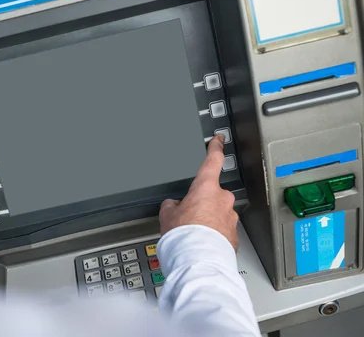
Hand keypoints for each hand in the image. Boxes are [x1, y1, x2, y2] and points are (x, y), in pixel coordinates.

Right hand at [159, 134, 238, 250]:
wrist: (197, 261)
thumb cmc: (184, 237)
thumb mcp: (167, 215)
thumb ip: (172, 205)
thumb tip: (174, 206)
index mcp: (206, 187)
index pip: (213, 160)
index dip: (215, 148)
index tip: (219, 140)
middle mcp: (222, 199)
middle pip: (212, 195)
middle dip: (202, 203)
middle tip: (188, 217)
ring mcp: (230, 218)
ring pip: (217, 214)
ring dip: (207, 221)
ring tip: (193, 235)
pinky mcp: (233, 235)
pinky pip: (221, 230)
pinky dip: (213, 235)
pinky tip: (201, 244)